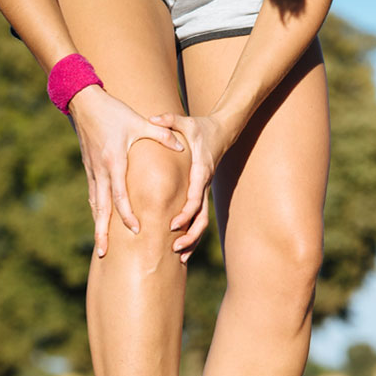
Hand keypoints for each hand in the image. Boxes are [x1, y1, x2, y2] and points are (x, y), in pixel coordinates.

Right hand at [67, 85, 183, 256]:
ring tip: (100, 246)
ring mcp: (92, 170)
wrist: (83, 101)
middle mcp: (100, 170)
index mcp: (114, 161)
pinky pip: (93, 194)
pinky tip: (99, 221)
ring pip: (95, 204)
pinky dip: (96, 210)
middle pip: (101, 208)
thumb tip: (182, 145)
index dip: (127, 214)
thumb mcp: (139, 121)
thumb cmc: (113, 111)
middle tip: (103, 253)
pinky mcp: (89, 168)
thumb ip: (162, 134)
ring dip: (97, 225)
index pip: (120, 195)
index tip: (136, 230)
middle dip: (102, 231)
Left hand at [147, 112, 232, 262]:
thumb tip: (153, 119)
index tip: (173, 225)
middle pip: (201, 217)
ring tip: (179, 257)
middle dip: (190, 236)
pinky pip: (199, 218)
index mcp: (200, 171)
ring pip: (202, 222)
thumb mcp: (185, 121)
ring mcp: (204, 191)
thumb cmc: (201, 126)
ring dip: (192, 240)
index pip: (194, 198)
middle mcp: (203, 185)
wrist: (222, 131)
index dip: (184, 214)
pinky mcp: (201, 193)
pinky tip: (182, 249)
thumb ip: (169, 121)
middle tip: (175, 249)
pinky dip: (192, 234)